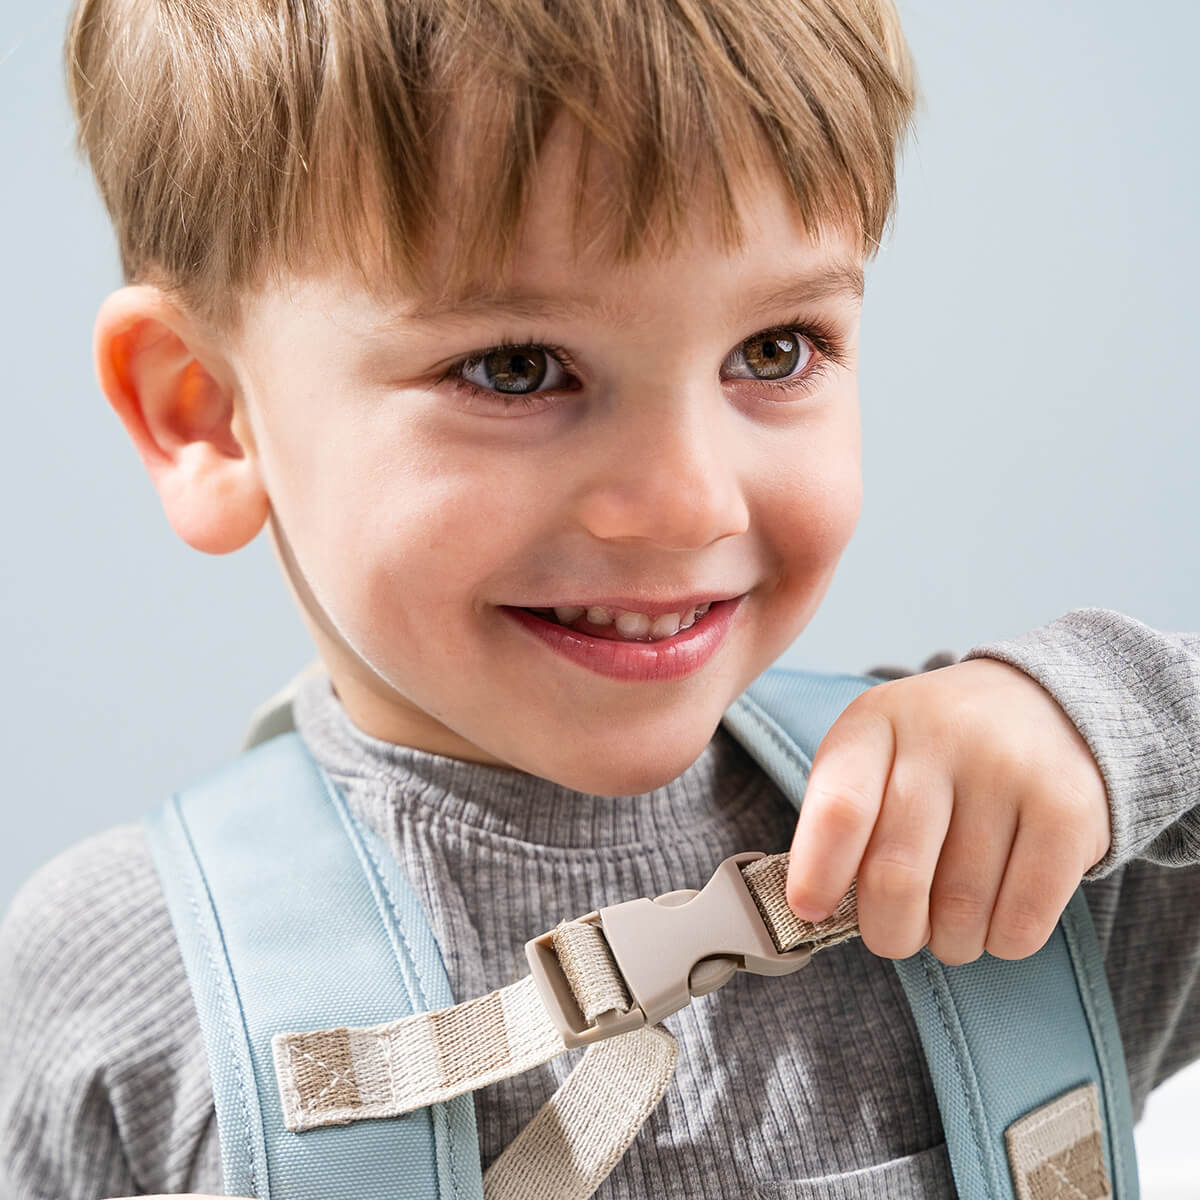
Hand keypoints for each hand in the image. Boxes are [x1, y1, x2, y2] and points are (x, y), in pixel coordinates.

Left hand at [784, 658, 1111, 964]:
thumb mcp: (875, 755)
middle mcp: (943, 735)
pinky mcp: (1070, 811)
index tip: (809, 910)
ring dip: (950, 940)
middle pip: (896, 874)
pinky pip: (1022, 921)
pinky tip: (998, 914)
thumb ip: (842, 821)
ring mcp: (1011, 770)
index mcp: (876, 721)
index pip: (840, 808)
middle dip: (888, 930)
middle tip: (894, 933)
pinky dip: (1001, 941)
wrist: (1048, 706)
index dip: (818, 872)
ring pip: (961, 911)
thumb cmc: (937, 753)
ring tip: (951, 919)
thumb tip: (815, 908)